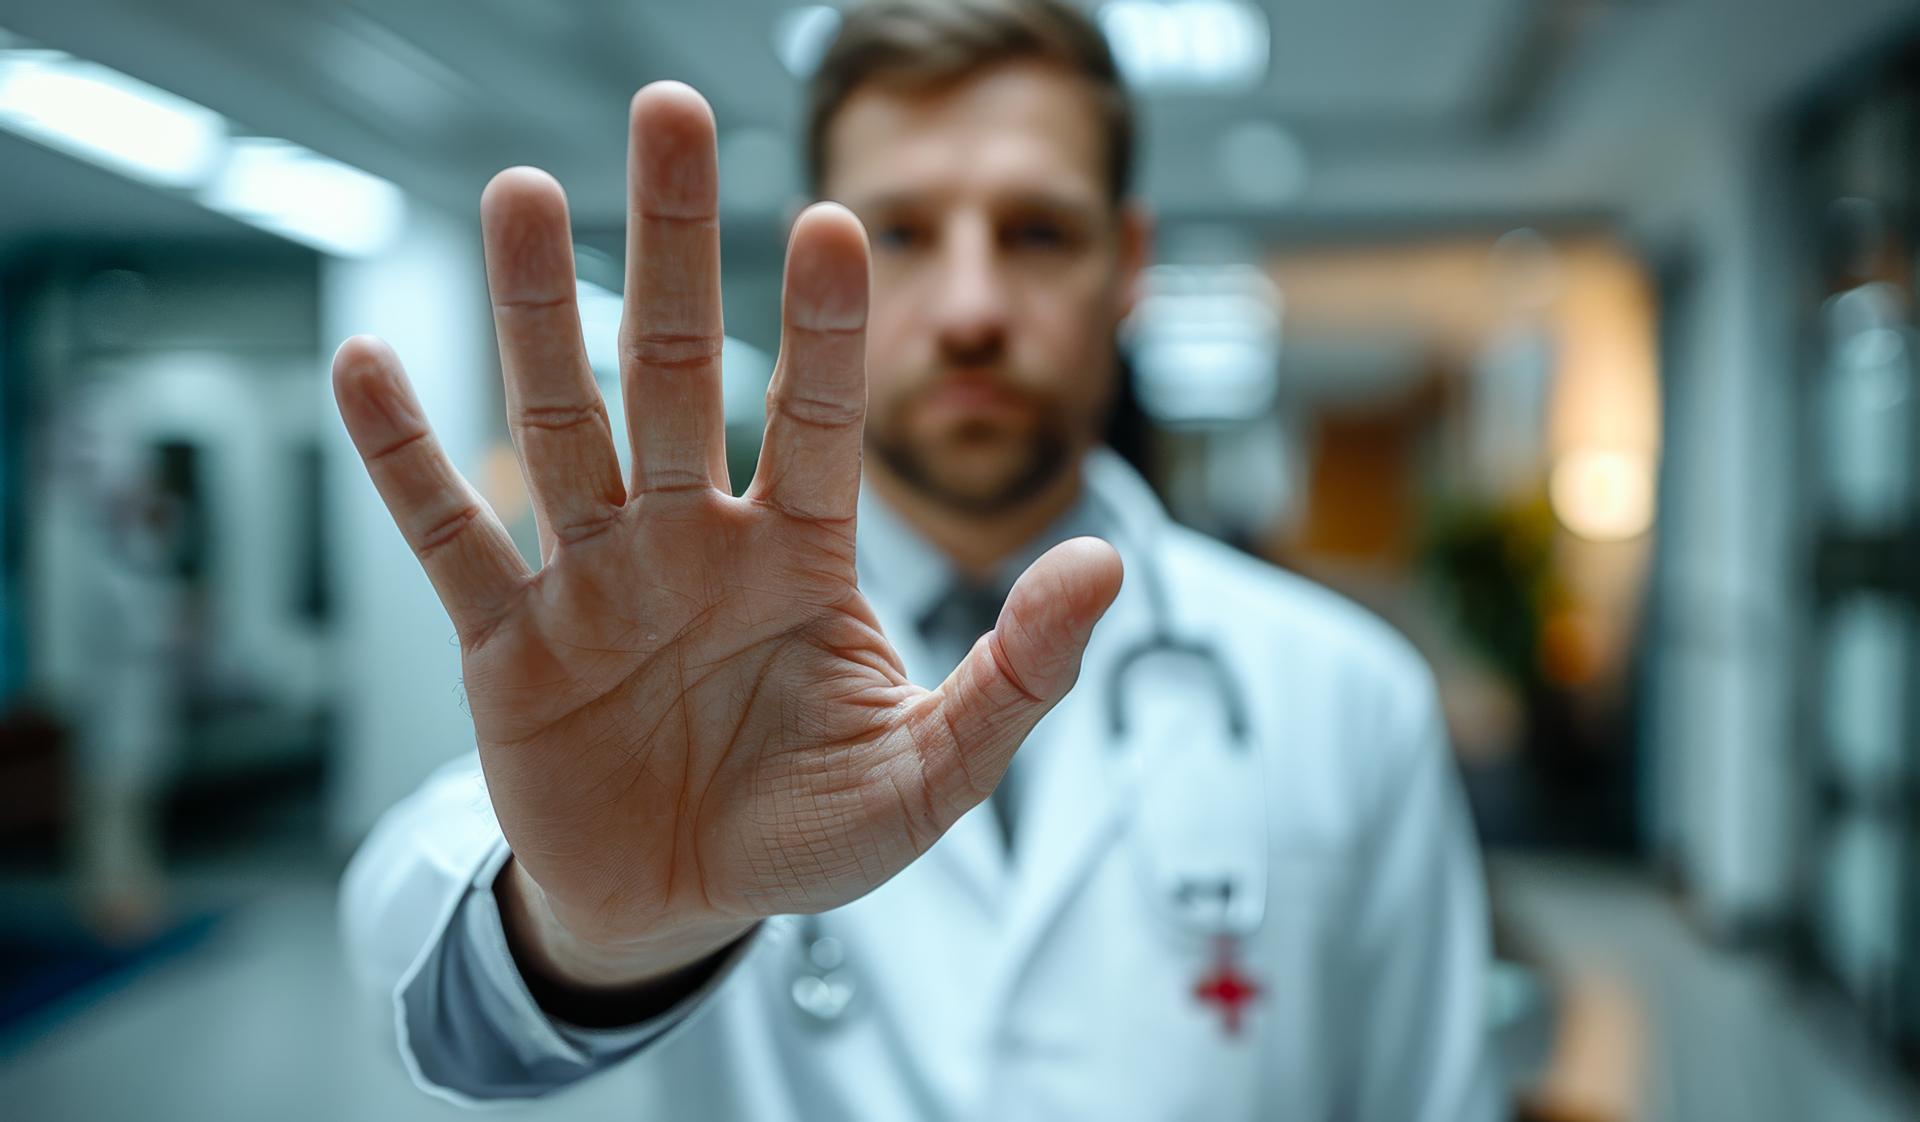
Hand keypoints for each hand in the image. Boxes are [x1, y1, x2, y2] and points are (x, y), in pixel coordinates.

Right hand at [332, 82, 1121, 979]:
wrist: (679, 908)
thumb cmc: (807, 830)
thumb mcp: (931, 774)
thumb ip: (1018, 676)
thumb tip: (1106, 567)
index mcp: (800, 555)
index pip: (821, 417)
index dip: (827, 327)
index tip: (835, 222)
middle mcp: (692, 538)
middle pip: (679, 370)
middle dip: (675, 248)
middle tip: (669, 112)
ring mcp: (593, 579)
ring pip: (564, 423)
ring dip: (536, 312)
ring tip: (519, 189)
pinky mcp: (505, 642)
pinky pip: (452, 537)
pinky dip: (407, 460)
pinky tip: (370, 363)